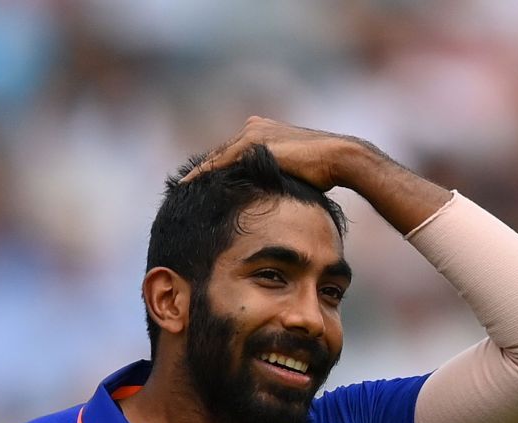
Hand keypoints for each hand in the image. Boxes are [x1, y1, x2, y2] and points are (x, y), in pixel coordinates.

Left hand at [182, 116, 373, 191]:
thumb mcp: (293, 176)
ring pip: (216, 157)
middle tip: (177, 190)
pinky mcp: (254, 143)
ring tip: (177, 191)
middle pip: (219, 155)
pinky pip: (220, 162)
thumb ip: (276, 180)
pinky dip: (203, 174)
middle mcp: (255, 127)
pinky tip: (187, 187)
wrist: (340, 158)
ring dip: (196, 175)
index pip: (231, 156)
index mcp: (264, 132)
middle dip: (199, 173)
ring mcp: (253, 133)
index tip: (195, 188)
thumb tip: (268, 200)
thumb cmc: (326, 173)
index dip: (213, 173)